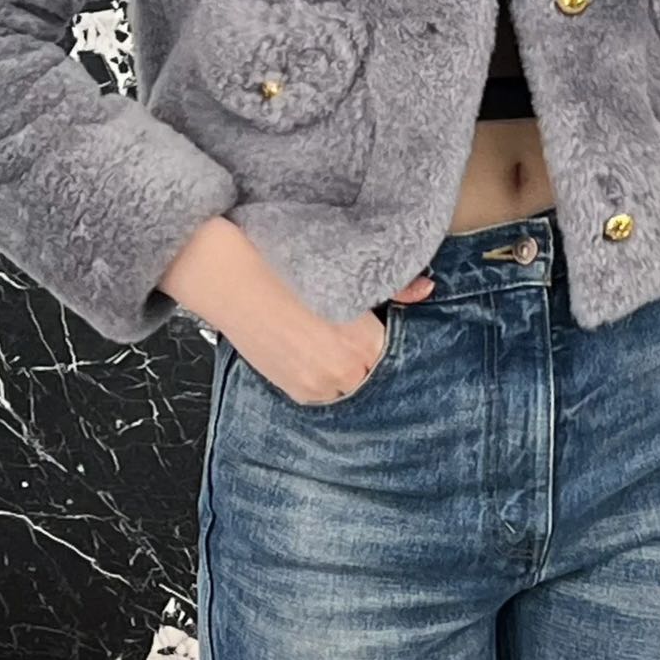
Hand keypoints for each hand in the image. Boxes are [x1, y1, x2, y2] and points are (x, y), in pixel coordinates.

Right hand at [223, 268, 435, 405]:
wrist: (232, 279)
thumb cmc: (285, 268)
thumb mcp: (343, 270)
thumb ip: (395, 287)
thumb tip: (427, 289)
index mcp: (362, 340)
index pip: (394, 348)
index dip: (385, 331)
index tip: (375, 319)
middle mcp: (343, 371)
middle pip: (374, 368)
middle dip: (368, 351)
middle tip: (350, 324)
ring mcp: (317, 386)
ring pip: (351, 383)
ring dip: (348, 366)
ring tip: (328, 335)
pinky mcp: (295, 391)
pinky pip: (325, 391)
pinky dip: (325, 374)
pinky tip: (312, 347)